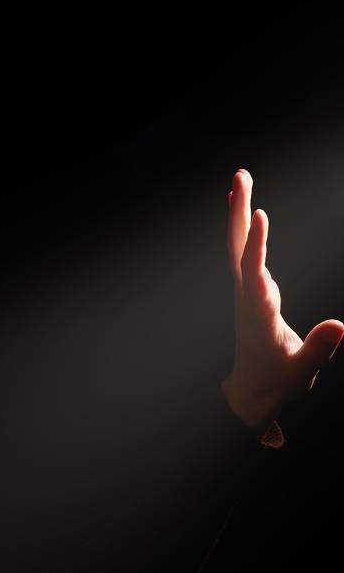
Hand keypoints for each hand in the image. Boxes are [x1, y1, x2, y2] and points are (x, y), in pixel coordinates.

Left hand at [221, 168, 343, 434]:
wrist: (250, 396)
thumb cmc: (277, 384)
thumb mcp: (301, 371)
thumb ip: (318, 348)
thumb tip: (340, 325)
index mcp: (257, 314)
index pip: (254, 273)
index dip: (256, 244)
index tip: (258, 214)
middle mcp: (248, 298)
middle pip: (239, 248)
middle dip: (240, 212)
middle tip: (239, 176)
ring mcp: (248, 293)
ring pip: (239, 247)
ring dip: (240, 213)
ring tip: (240, 179)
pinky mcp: (253, 293)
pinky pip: (246, 255)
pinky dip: (246, 231)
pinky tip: (247, 212)